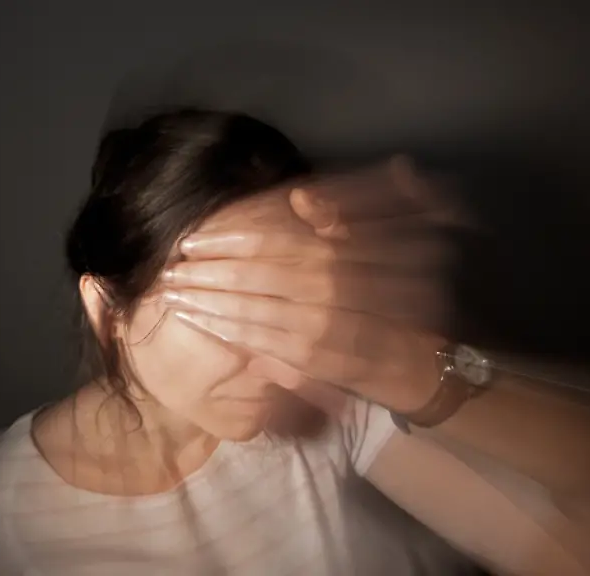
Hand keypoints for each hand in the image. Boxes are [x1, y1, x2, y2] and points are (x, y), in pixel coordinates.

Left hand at [160, 157, 459, 411]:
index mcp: (343, 254)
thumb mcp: (377, 242)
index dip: (228, 240)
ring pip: (256, 314)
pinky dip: (234, 336)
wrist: (420, 358)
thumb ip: (341, 215)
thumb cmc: (392, 293)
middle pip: (256, 279)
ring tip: (174, 298)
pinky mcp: (320, 366)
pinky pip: (269, 347)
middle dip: (208, 277)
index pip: (274, 243)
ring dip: (210, 306)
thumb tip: (301, 197)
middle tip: (170, 272)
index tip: (190, 241)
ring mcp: (325, 331)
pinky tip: (206, 326)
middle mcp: (333, 291)